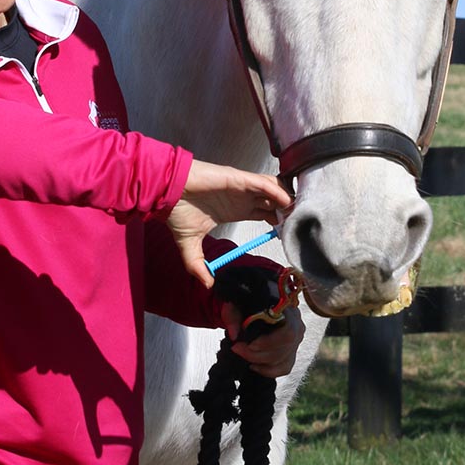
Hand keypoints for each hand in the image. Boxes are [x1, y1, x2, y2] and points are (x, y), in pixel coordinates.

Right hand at [167, 160, 291, 287]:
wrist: (166, 192)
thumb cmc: (177, 211)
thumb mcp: (189, 246)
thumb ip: (198, 266)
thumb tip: (208, 285)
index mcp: (235, 209)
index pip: (264, 212)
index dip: (278, 219)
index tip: (288, 230)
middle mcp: (242, 198)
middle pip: (274, 200)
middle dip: (287, 209)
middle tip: (298, 222)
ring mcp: (242, 187)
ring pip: (272, 189)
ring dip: (285, 198)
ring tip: (296, 212)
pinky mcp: (238, 179)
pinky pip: (263, 184)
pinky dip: (277, 191)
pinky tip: (286, 202)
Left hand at [222, 303, 304, 377]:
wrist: (253, 305)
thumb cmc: (246, 303)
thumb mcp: (236, 303)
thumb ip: (232, 315)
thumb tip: (234, 335)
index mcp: (287, 308)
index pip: (288, 330)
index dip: (270, 341)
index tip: (250, 344)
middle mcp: (297, 324)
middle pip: (286, 347)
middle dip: (259, 353)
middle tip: (238, 349)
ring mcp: (296, 340)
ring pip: (284, 359)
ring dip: (261, 362)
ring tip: (242, 354)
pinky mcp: (292, 352)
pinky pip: (285, 368)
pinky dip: (268, 371)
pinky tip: (254, 365)